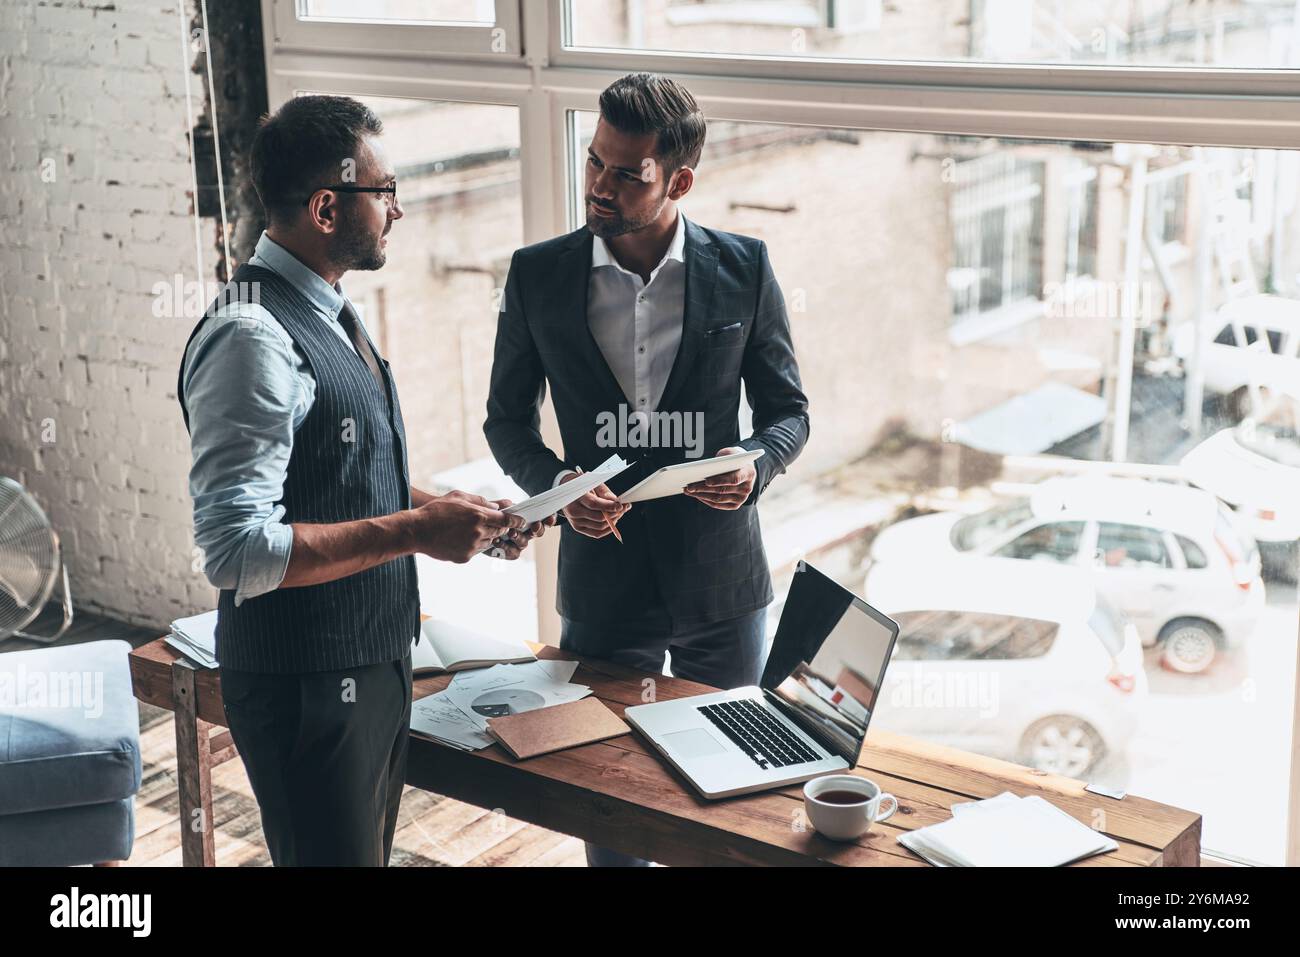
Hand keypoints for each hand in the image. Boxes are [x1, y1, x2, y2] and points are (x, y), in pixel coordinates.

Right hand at [408, 490, 526, 562]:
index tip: (520, 522)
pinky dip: (473, 545)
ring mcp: (472, 546)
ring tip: (470, 530)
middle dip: (499, 528)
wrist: (416, 531)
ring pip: (488, 542)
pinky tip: (459, 538)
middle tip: (494, 524)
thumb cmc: (436, 511)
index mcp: (478, 515)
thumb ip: (479, 501)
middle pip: (499, 532)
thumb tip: (495, 506)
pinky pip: (476, 551)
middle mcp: (478, 532)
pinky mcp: (465, 557)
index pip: (506, 520)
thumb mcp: (458, 497)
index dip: (515, 521)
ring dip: (485, 537)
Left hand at [482, 501, 555, 558]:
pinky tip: (497, 540)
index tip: (550, 517)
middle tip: (535, 525)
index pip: (543, 520)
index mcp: (527, 520)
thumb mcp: (496, 508)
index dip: (549, 520)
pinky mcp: (509, 553)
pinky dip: (505, 547)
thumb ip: (504, 505)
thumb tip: (511, 505)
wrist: (478, 531)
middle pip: (538, 533)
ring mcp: (518, 544)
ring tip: (511, 532)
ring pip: (524, 543)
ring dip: (519, 537)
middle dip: (538, 529)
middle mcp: (526, 533)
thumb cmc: (490, 518)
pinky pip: (512, 553)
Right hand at [559, 472, 628, 538]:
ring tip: (619, 513)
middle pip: (598, 517)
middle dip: (614, 514)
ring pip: (599, 527)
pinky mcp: (578, 528)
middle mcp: (573, 511)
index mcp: (575, 497)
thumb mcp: (592, 482)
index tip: (620, 505)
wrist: (566, 492)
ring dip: (613, 521)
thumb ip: (604, 492)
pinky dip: (607, 529)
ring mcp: (575, 522)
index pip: (594, 504)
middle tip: (623, 508)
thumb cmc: (580, 486)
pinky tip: (613, 521)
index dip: (609, 506)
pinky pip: (596, 534)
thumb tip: (616, 502)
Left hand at [683, 447, 756, 509]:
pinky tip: (696, 495)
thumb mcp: (729, 453)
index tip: (706, 481)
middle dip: (703, 488)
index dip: (720, 481)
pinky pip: (718, 504)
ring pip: (718, 499)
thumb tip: (702, 469)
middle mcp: (747, 488)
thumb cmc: (733, 458)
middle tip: (689, 486)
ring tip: (689, 491)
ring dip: (701, 495)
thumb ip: (720, 459)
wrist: (743, 468)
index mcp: (749, 473)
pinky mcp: (735, 505)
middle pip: (723, 490)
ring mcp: (742, 498)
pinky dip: (705, 500)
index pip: (734, 479)